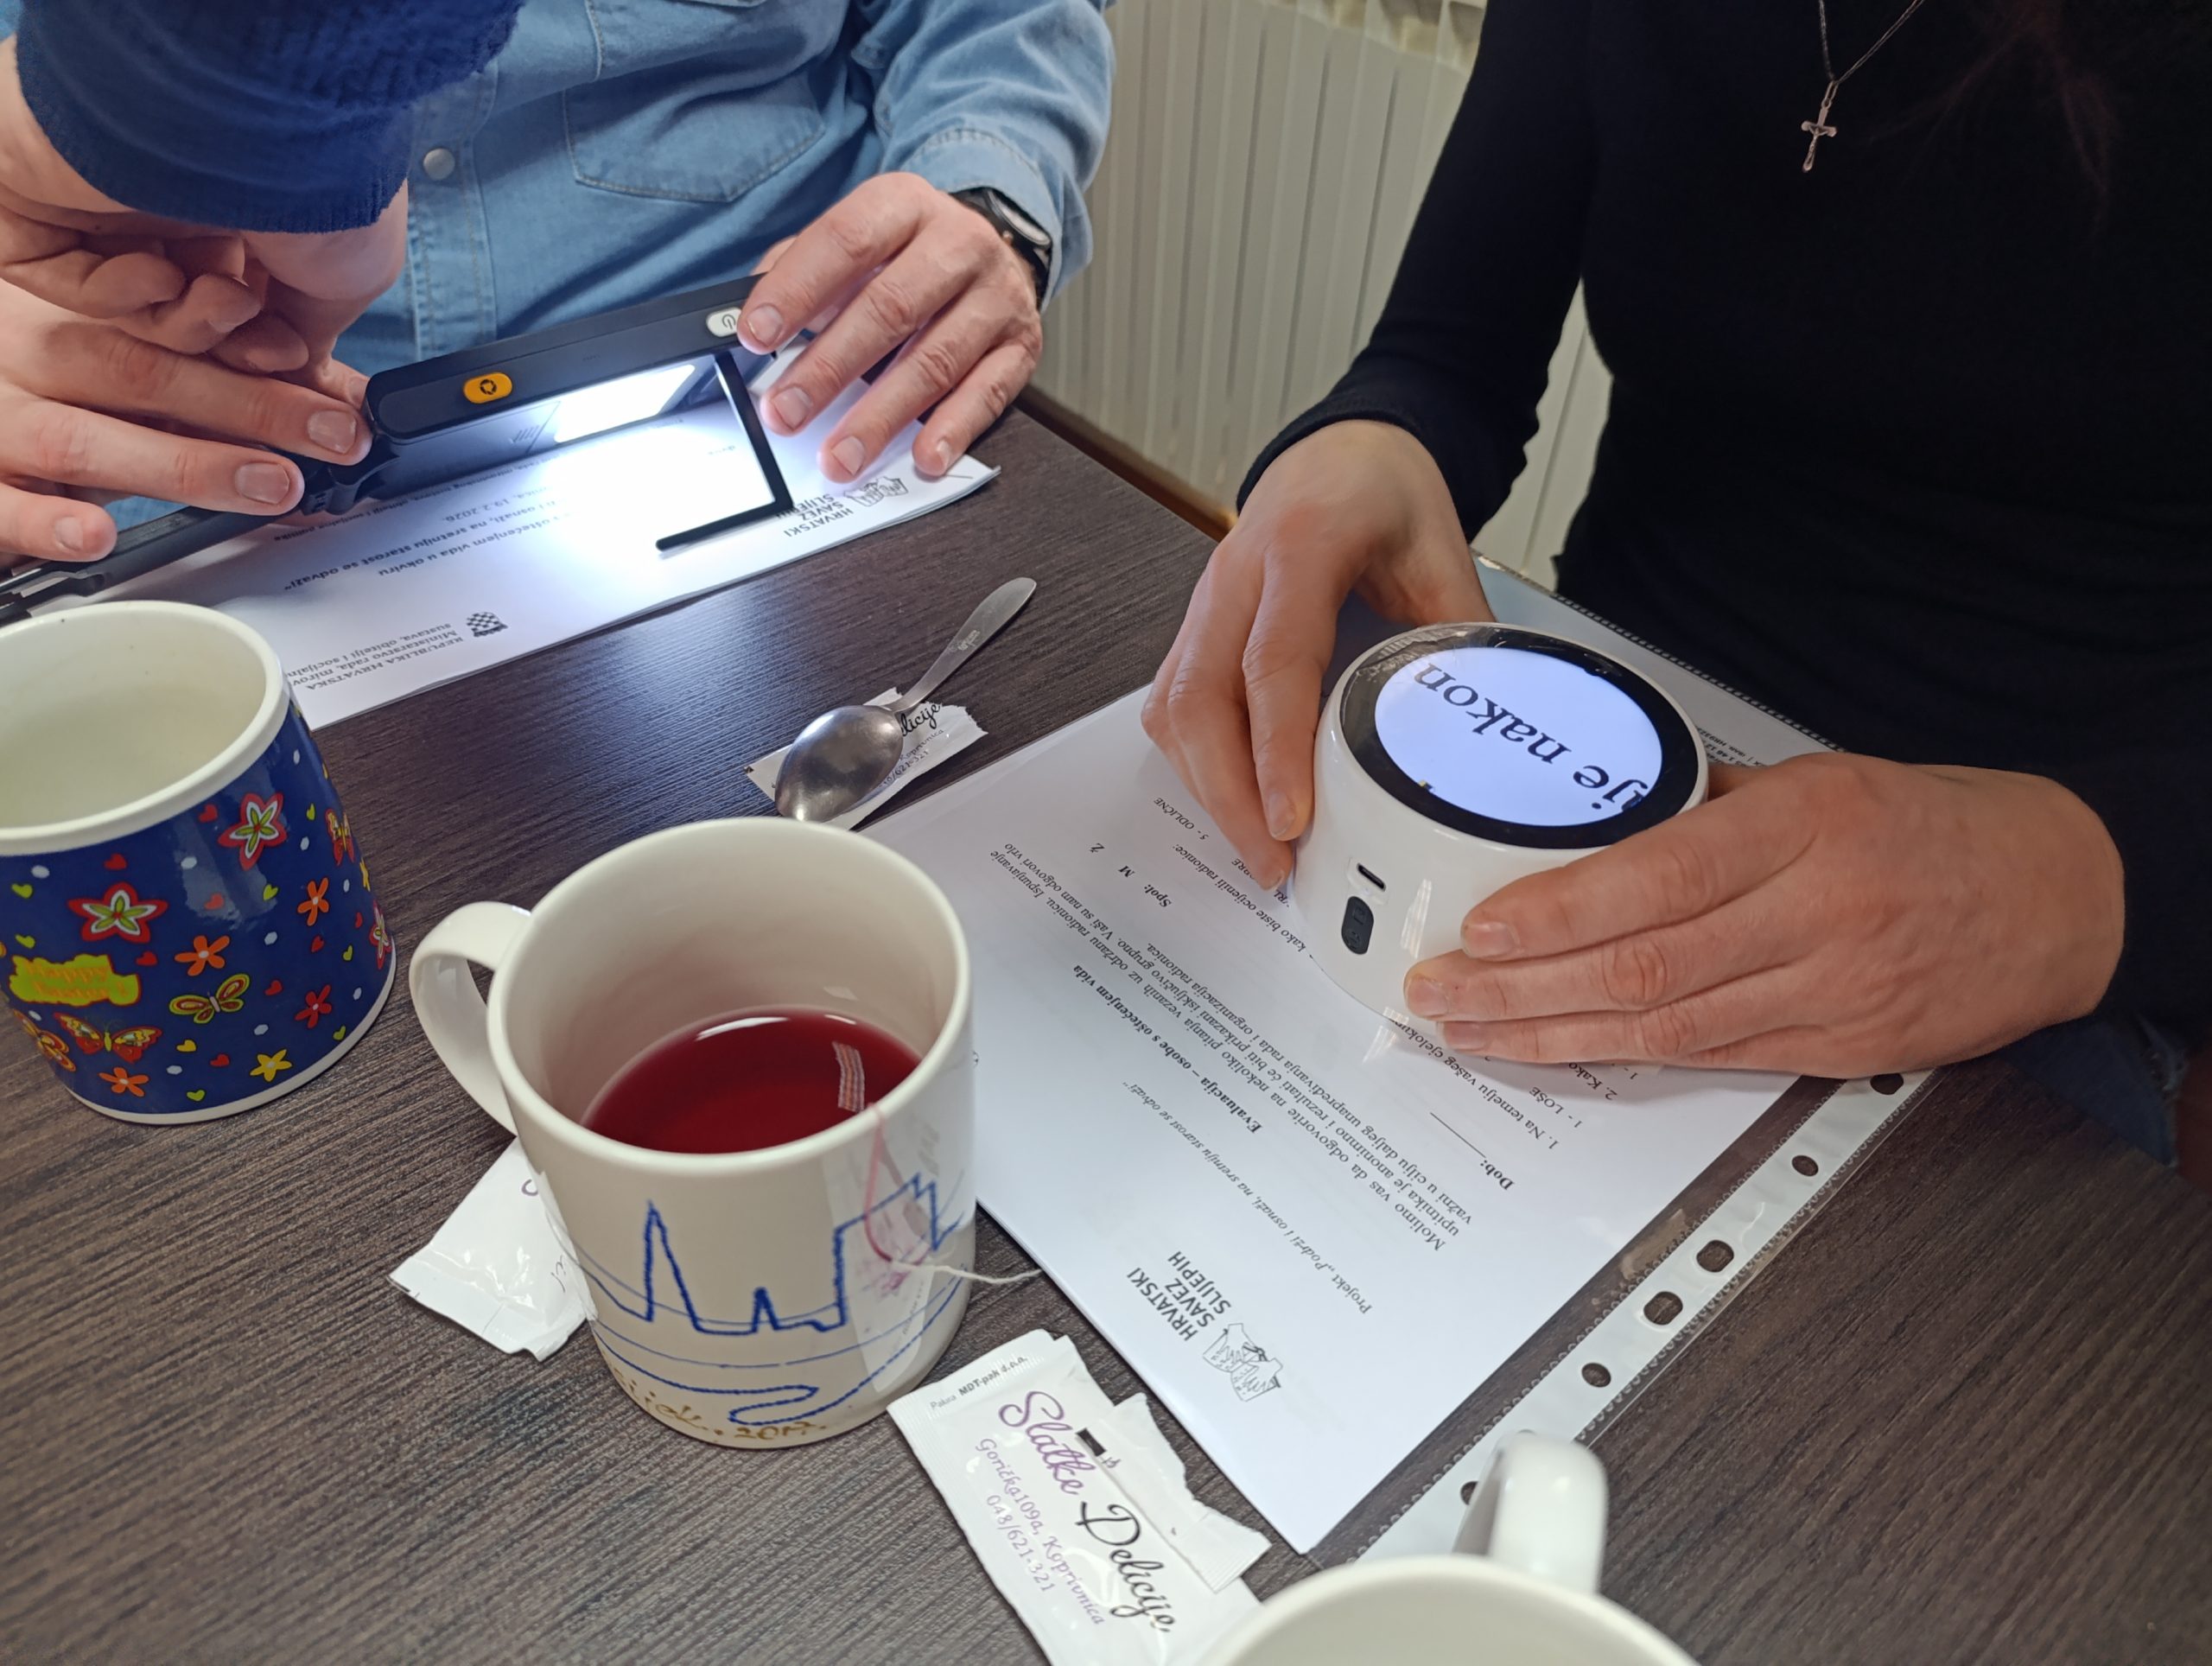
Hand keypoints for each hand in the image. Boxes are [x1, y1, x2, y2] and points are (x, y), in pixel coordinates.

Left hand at [0, 37, 402, 388]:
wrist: (262, 121)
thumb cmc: (318, 183)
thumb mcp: (345, 274)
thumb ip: (313, 322)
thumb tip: (300, 363)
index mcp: (236, 200)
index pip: (230, 293)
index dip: (257, 341)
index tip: (287, 358)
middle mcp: (166, 191)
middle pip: (179, 307)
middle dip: (223, 340)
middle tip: (261, 348)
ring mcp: (96, 194)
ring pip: (124, 300)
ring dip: (179, 321)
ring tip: (217, 299)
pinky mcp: (32, 196)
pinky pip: (60, 277)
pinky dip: (114, 296)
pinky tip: (155, 271)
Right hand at [0, 284, 370, 565]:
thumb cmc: (39, 387)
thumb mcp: (125, 366)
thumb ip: (223, 379)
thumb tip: (338, 401)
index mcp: (75, 315)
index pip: (177, 326)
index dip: (259, 358)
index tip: (337, 397)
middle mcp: (34, 356)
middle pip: (146, 372)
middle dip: (252, 408)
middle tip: (331, 439)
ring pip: (86, 438)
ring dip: (183, 466)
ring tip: (267, 485)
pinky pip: (0, 503)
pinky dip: (45, 521)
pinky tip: (93, 535)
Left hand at [738, 173, 1042, 481]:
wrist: (997, 250)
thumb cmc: (910, 254)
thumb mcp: (859, 241)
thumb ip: (804, 269)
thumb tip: (745, 317)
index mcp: (905, 205)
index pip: (846, 242)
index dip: (798, 290)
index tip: (755, 335)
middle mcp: (959, 244)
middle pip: (889, 309)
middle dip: (829, 368)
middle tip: (786, 412)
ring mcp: (996, 297)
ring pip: (935, 361)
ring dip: (881, 416)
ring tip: (840, 456)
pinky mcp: (1021, 346)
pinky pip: (987, 394)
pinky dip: (952, 430)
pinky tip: (922, 457)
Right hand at [1143, 420, 1488, 887]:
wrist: (1341, 452)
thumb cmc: (1385, 496)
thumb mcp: (1443, 554)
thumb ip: (1458, 641)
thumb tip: (1483, 737)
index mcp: (1302, 546)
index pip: (1274, 659)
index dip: (1276, 747)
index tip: (1289, 819)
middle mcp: (1235, 574)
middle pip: (1202, 697)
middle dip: (1228, 793)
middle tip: (1272, 862)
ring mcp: (1205, 603)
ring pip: (1175, 707)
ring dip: (1207, 787)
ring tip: (1257, 850)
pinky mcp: (1194, 629)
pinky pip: (1171, 703)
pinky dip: (1194, 763)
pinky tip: (1230, 802)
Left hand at [1405, 754, 2126, 1075]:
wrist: (2058, 895)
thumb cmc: (1934, 826)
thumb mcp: (1822, 778)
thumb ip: (1710, 807)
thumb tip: (1597, 824)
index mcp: (1805, 826)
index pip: (1656, 879)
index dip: (1559, 913)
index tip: (1482, 928)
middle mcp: (1816, 911)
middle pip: (1642, 966)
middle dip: (1521, 988)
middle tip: (1439, 994)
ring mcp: (1830, 988)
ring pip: (1665, 1028)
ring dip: (1553, 1035)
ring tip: (1472, 1031)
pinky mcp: (1839, 1046)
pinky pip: (1713, 1058)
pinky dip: (1626, 1058)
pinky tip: (1562, 1052)